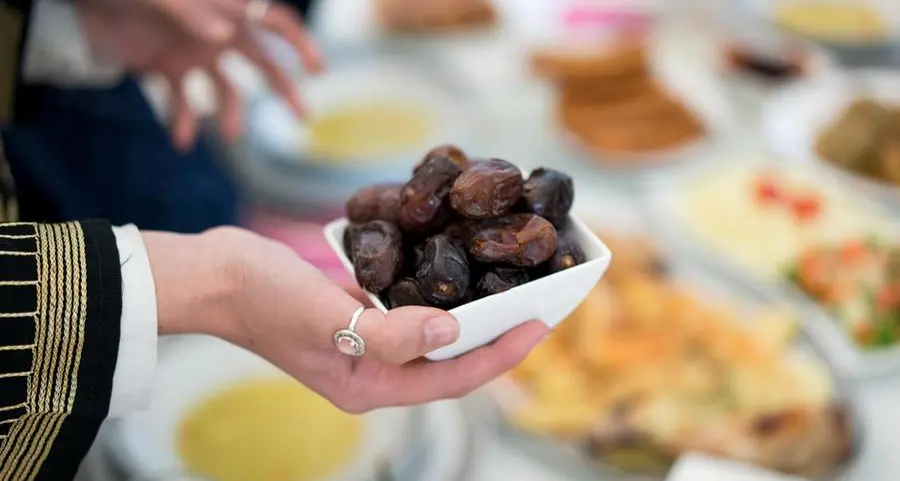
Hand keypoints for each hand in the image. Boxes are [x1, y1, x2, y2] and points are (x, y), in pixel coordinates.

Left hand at [77, 0, 322, 149]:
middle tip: (303, 118)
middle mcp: (214, 31)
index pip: (271, 20)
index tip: (317, 69)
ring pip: (226, 88)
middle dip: (283, 89)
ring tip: (232, 135)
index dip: (298, 43)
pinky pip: (182, 100)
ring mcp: (191, 52)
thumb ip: (192, 11)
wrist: (78, 5)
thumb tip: (224, 35)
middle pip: (260, 62)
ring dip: (233, 113)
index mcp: (222, 7)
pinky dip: (183, 122)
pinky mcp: (165, 68)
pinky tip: (181, 142)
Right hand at [144, 227, 547, 411]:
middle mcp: (372, 368)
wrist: (214, 273)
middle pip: (449, 359)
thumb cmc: (261, 298)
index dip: (500, 355)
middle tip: (536, 302)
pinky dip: (434, 290)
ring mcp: (364, 340)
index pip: (451, 378)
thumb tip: (450, 332)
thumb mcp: (326, 317)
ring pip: (432, 332)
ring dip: (469, 310)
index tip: (538, 325)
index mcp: (369, 384)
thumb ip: (388, 332)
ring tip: (507, 283)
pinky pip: (408, 307)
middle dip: (494, 334)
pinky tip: (452, 265)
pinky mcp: (356, 312)